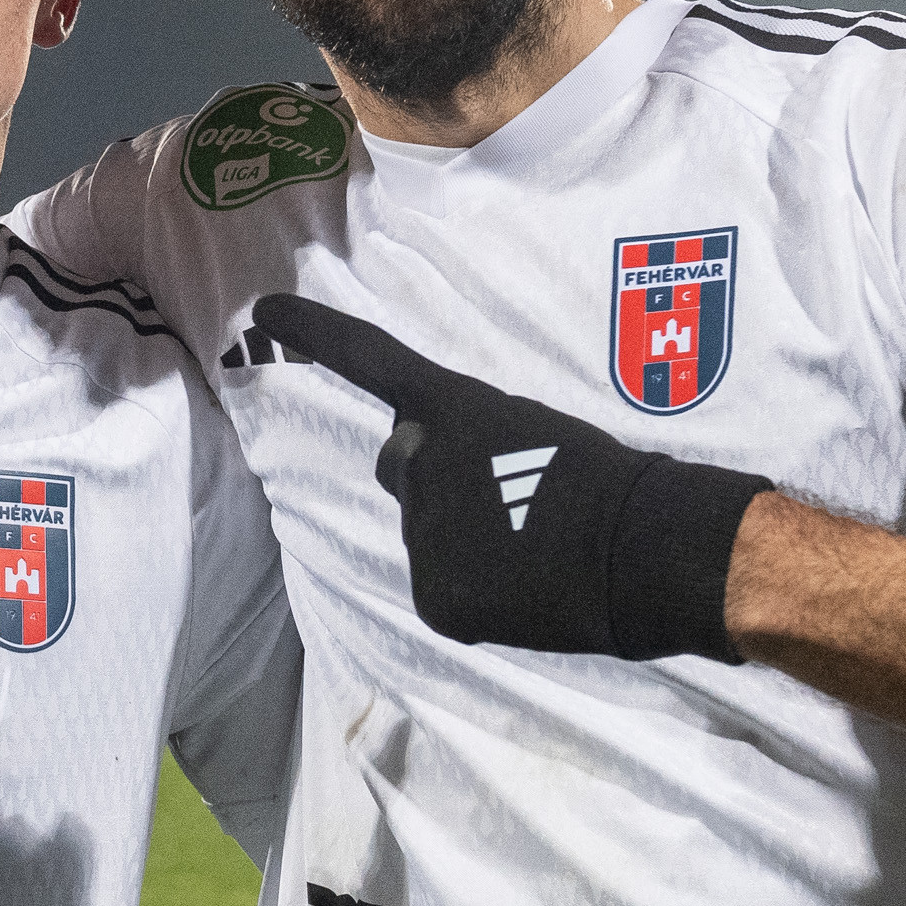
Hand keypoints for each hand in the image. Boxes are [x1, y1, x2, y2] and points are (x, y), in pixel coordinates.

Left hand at [251, 294, 769, 661]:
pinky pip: (444, 589)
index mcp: (455, 410)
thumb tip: (448, 491)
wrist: (644, 551)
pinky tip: (526, 588)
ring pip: (426, 531)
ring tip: (531, 548)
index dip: (315, 333)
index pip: (373, 361)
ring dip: (464, 537)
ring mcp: (423, 532)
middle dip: (437, 478)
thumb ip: (469, 445)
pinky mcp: (436, 596)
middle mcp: (422, 463)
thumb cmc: (608, 482)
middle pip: (402, 466)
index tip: (261, 310)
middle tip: (507, 499)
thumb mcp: (530, 433)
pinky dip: (476, 591)